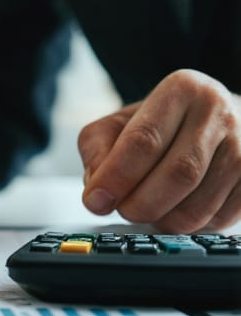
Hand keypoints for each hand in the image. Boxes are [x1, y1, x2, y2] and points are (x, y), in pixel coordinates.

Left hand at [78, 69, 240, 232]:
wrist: (217, 121)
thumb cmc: (163, 124)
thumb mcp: (120, 122)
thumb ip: (97, 149)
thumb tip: (97, 192)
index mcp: (182, 89)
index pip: (145, 140)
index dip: (117, 177)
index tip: (96, 201)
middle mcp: (219, 113)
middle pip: (178, 174)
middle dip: (140, 204)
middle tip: (122, 210)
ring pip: (200, 203)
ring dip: (163, 219)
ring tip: (147, 208)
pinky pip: (218, 219)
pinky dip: (188, 226)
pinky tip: (175, 210)